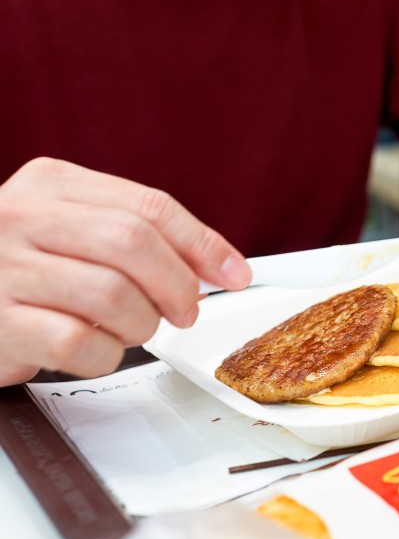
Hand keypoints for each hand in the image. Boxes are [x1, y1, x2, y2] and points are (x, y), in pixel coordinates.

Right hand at [0, 158, 250, 384]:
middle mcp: (20, 215)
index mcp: (51, 183)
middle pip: (132, 243)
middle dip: (177, 285)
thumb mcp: (73, 232)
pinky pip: (76, 342)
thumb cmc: (21, 270)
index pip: (149, 206)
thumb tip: (219, 265)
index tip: (235, 274)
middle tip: (185, 311)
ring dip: (140, 323)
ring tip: (131, 330)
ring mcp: (1, 267)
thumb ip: (137, 237)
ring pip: (110, 294)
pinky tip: (94, 350)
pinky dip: (103, 355)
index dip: (203, 245)